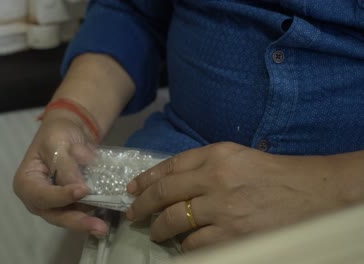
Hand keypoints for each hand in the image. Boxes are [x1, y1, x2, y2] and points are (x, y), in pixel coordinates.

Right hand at [13, 110, 107, 236]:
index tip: (82, 191)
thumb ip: (66, 166)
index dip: (61, 196)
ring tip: (104, 225)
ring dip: (88, 221)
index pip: (42, 195)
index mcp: (26, 182)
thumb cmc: (57, 133)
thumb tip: (79, 189)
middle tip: (99, 227)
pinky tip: (107, 213)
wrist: (70, 129)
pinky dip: (94, 212)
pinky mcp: (71, 203)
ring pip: (71, 217)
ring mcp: (55, 203)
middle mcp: (38, 198)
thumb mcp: (58, 143)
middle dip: (77, 221)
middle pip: (55, 215)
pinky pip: (82, 211)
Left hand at [126, 142, 343, 250]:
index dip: (146, 179)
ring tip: (155, 233)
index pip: (169, 167)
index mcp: (216, 155)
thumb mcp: (236, 156)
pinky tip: (183, 245)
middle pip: (164, 194)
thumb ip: (203, 164)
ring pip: (173, 221)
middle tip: (132, 214)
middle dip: (142, 206)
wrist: (311, 194)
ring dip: (159, 229)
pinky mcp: (233, 235)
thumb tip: (170, 181)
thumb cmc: (274, 174)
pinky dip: (185, 246)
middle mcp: (215, 179)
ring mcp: (222, 209)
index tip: (133, 189)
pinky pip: (195, 243)